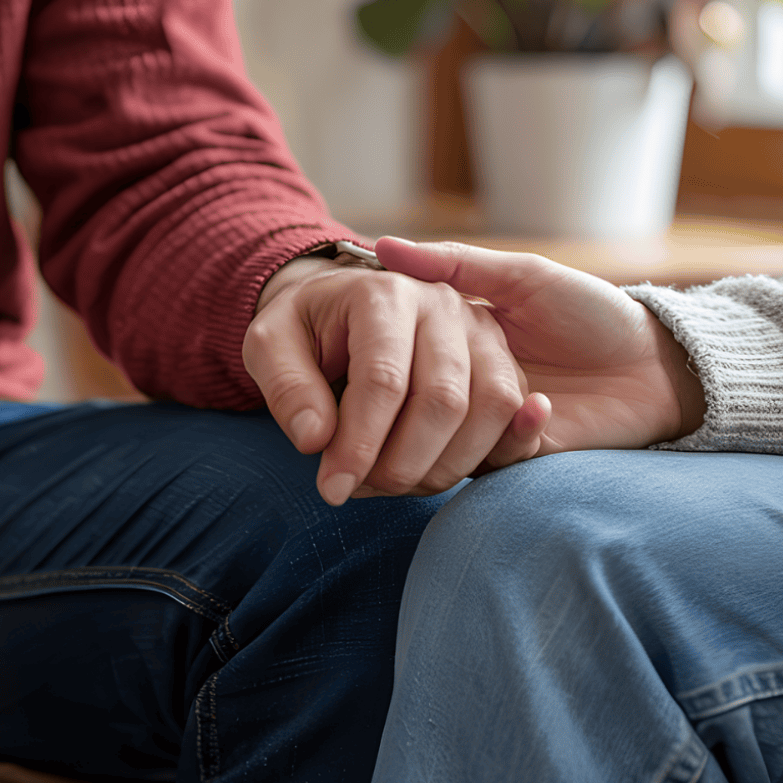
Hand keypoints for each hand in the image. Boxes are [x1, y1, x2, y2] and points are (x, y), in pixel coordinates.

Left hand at [245, 254, 548, 504]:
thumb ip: (285, 388)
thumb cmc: (306, 330)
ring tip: (393, 481)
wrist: (344, 308)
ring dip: (443, 465)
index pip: (383, 380)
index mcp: (383, 293)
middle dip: (402, 464)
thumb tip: (317, 441)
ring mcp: (481, 328)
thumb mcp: (269, 345)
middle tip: (363, 489)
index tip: (332, 489)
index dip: (359, 446)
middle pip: (444, 400)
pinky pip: (512, 411)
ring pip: (489, 409)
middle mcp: (443, 303)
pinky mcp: (503, 356)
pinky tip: (440, 469)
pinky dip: (486, 452)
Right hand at [371, 238, 706, 453]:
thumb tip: (384, 247)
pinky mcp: (522, 456)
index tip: (347, 361)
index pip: (394, 359)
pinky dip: (504, 439)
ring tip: (452, 413)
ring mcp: (491, 425)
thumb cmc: (594, 312)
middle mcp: (466, 387)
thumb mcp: (524, 276)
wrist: (658, 364)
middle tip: (377, 408)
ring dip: (437, 435)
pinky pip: (494, 459)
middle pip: (406, 410)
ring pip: (439, 443)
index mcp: (457, 342)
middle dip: (387, 416)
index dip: (370, 365)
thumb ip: (456, 265)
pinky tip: (537, 408)